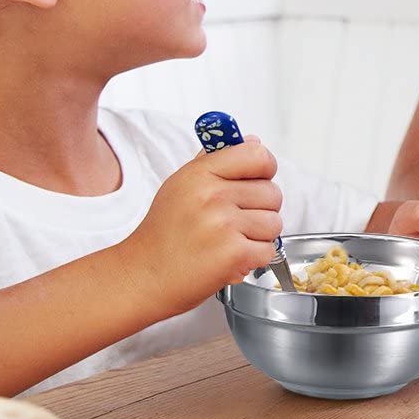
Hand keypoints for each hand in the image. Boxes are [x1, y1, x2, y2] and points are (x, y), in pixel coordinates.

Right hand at [121, 137, 282, 317]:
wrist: (143, 277)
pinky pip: (268, 250)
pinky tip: (231, 258)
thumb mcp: (181, 185)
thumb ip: (217, 160)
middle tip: (236, 222)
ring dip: (259, 236)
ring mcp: (223, 225)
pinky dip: (254, 259)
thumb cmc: (164, 234)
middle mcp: (212, 196)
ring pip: (274, 223)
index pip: (257, 155)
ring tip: (231, 241)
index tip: (258, 180)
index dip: (265, 169)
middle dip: (261, 209)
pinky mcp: (233, 254)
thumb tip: (253, 141)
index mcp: (200, 174)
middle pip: (272, 192)